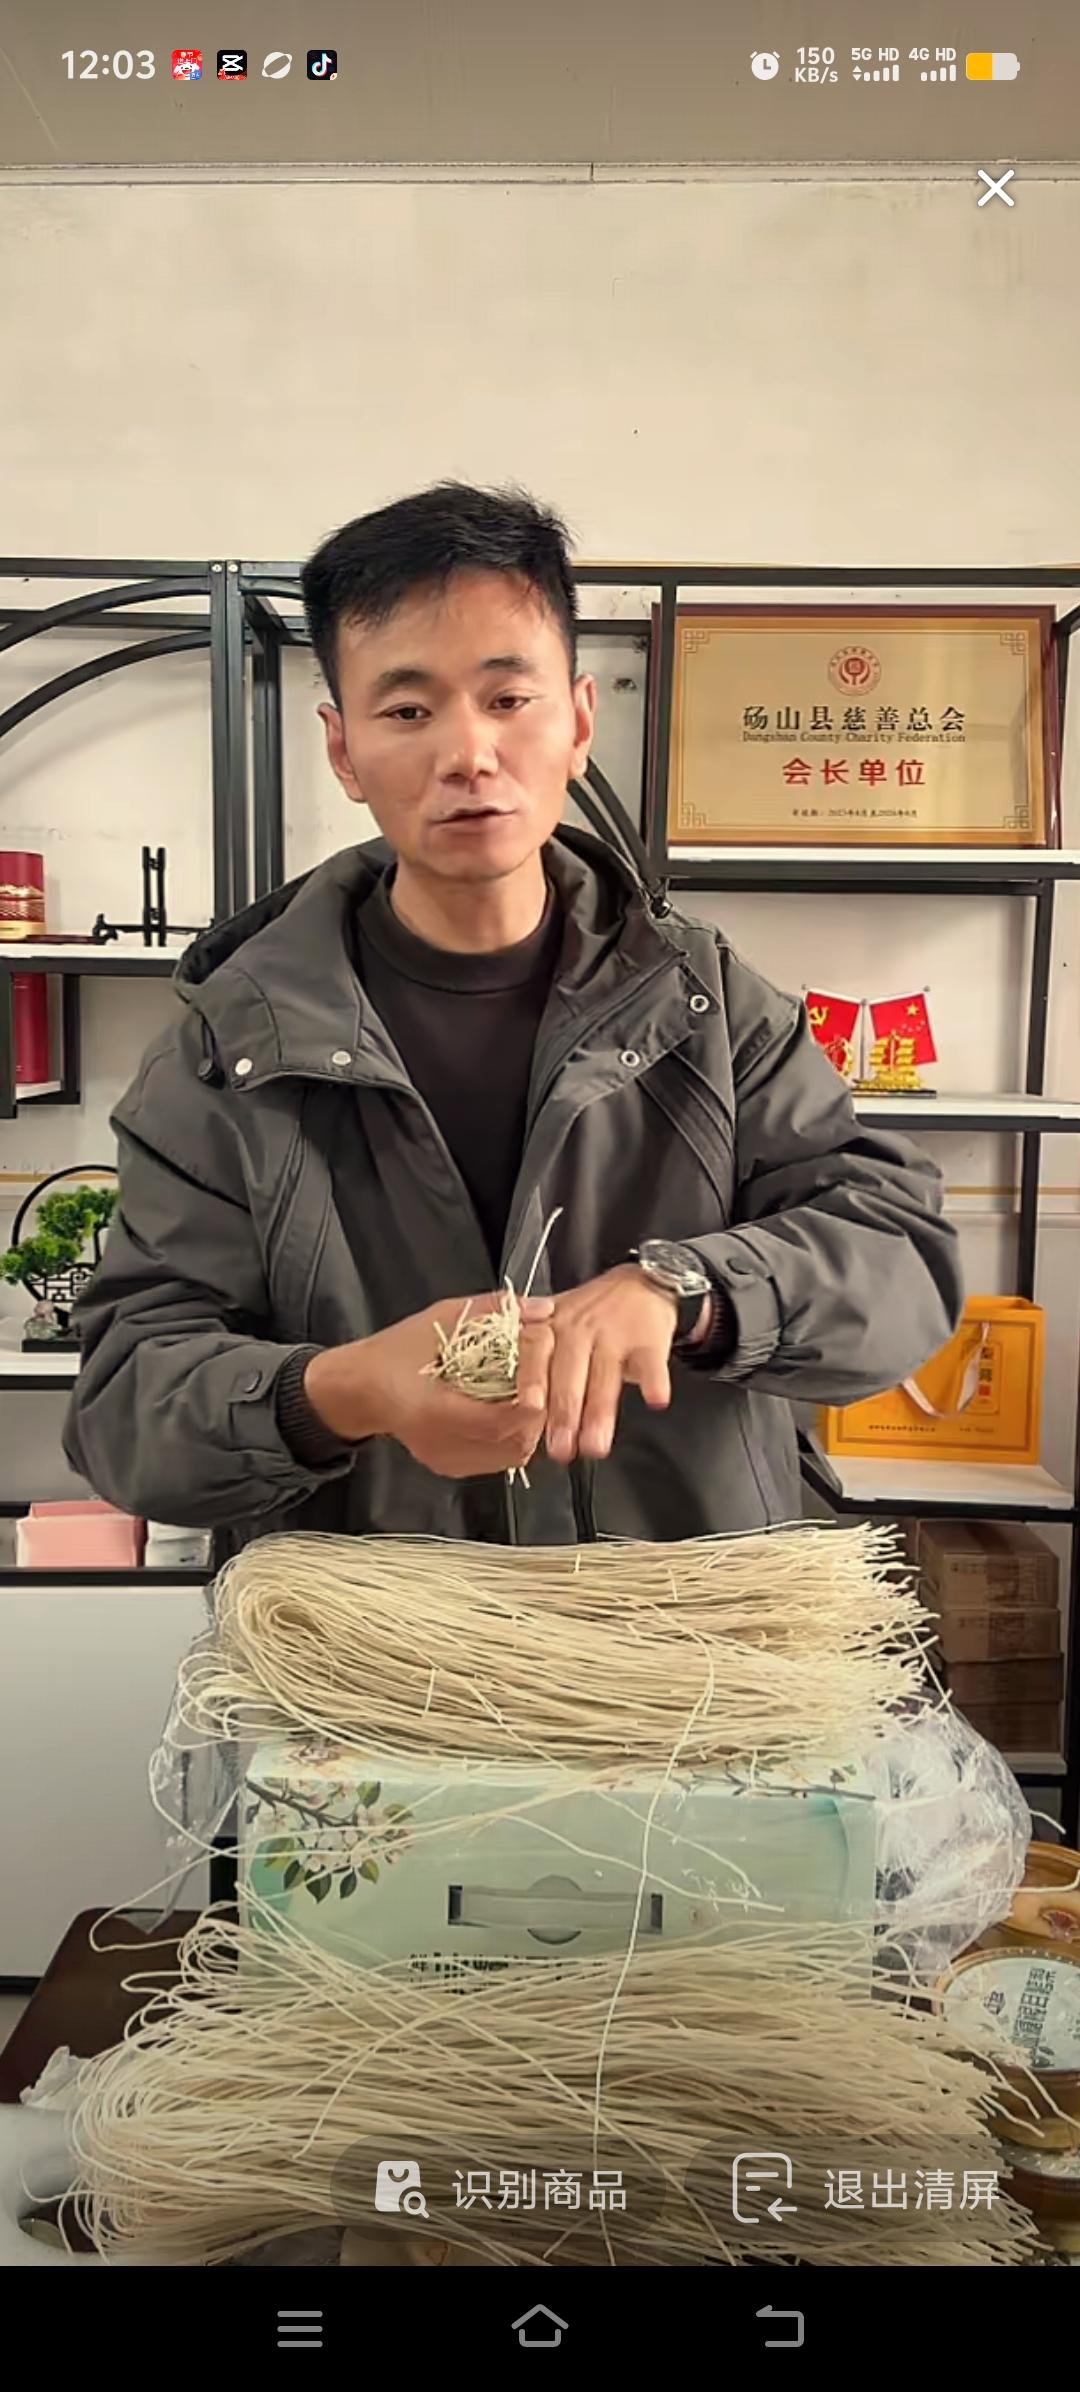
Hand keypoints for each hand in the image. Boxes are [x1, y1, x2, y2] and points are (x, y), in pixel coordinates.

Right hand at [303, 1293, 555, 1480]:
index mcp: (434, 1411)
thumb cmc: (395, 1352)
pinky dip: (513, 1436)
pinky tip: (509, 1411)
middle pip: (515, 1442)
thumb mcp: (442, 1318)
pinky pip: (498, 1460)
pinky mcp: (452, 1467)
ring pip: (512, 1455)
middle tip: (545, 1381)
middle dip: (539, 1413)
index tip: (545, 1376)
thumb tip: (541, 1308)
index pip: (501, 1420)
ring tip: (529, 1393)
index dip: (533, 1400)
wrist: (360, 1389)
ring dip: (529, 1426)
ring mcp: (448, 1461)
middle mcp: (442, 1445)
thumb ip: (492, 1311)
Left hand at [545, 1265, 682, 1463]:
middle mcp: (580, 1330)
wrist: (643, 1283)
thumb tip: (512, 1413)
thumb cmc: (591, 1313)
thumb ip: (532, 1359)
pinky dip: (654, 1382)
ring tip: (595, 1445)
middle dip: (564, 1414)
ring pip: (606, 1377)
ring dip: (600, 1413)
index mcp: (551, 1326)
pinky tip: (654, 1401)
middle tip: (560, 1449)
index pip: (536, 1354)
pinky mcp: (650, 1340)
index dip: (532, 1381)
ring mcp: (615, 1335)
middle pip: (569, 1374)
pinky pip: (652, 1364)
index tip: (528, 1410)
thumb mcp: (553, 1322)